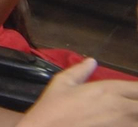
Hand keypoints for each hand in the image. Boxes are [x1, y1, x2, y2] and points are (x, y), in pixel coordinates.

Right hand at [22, 57, 137, 125]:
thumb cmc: (53, 109)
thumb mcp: (61, 84)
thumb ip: (79, 71)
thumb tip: (91, 61)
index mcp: (109, 90)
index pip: (137, 88)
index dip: (137, 90)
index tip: (133, 93)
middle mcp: (121, 107)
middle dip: (137, 103)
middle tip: (129, 107)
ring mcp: (123, 125)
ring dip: (135, 117)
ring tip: (127, 117)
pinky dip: (129, 125)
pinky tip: (120, 123)